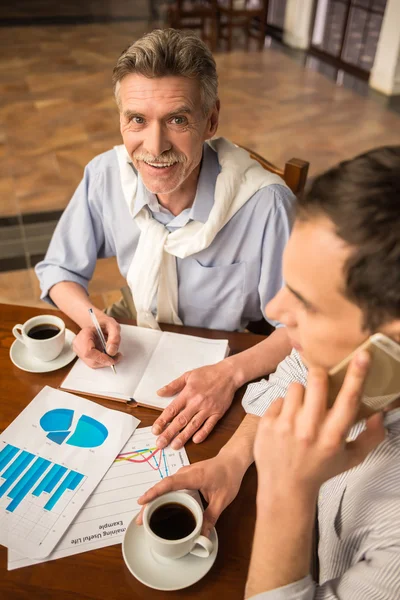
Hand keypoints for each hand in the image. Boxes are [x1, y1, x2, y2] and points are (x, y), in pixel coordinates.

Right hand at [72, 315, 121, 368]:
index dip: (101, 358)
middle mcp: (78, 343)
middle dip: (106, 361)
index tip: (112, 360)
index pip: (88, 352)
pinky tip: (107, 355)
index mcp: (84, 334)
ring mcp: (79, 350)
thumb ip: (114, 338)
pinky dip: (102, 361)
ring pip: (92, 363)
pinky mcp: (82, 354)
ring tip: (114, 355)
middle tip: (118, 357)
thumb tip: (111, 352)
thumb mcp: (113, 326)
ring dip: (104, 362)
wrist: (95, 322)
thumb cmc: (103, 323)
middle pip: (90, 360)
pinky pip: (92, 362)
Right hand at [136, 453, 243, 536]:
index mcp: (193, 476)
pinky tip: (158, 508)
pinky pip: (170, 486)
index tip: (141, 502)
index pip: (169, 483)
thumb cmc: (229, 476)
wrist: (232, 460)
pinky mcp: (184, 476)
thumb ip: (211, 517)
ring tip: (145, 517)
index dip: (154, 492)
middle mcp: (185, 473)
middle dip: (149, 502)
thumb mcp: (223, 499)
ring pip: (165, 486)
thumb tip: (202, 537)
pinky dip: (161, 496)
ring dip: (154, 500)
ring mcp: (183, 473)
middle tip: (140, 520)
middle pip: (163, 486)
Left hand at [152, 360, 239, 449]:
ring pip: (194, 425)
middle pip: (180, 420)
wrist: (228, 374)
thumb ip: (173, 385)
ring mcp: (208, 409)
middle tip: (160, 444)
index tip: (155, 430)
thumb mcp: (188, 375)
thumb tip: (160, 392)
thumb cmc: (208, 374)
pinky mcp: (218, 413)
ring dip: (183, 437)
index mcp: (188, 393)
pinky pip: (209, 425)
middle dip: (169, 433)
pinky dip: (202, 433)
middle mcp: (197, 402)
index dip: (162, 421)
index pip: (172, 410)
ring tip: (175, 446)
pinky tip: (195, 440)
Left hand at [254, 351, 385, 498]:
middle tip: (319, 385)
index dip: (357, 374)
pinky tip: (286, 422)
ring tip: (301, 411)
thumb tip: (378, 414)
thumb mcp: (350, 459)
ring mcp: (286, 426)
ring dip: (300, 394)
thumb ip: (370, 437)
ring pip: (295, 386)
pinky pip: (278, 398)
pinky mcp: (267, 424)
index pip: (348, 399)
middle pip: (316, 380)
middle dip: (319, 376)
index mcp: (334, 436)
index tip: (362, 355)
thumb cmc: (320, 469)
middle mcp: (310, 429)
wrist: (285, 487)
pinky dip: (283, 406)